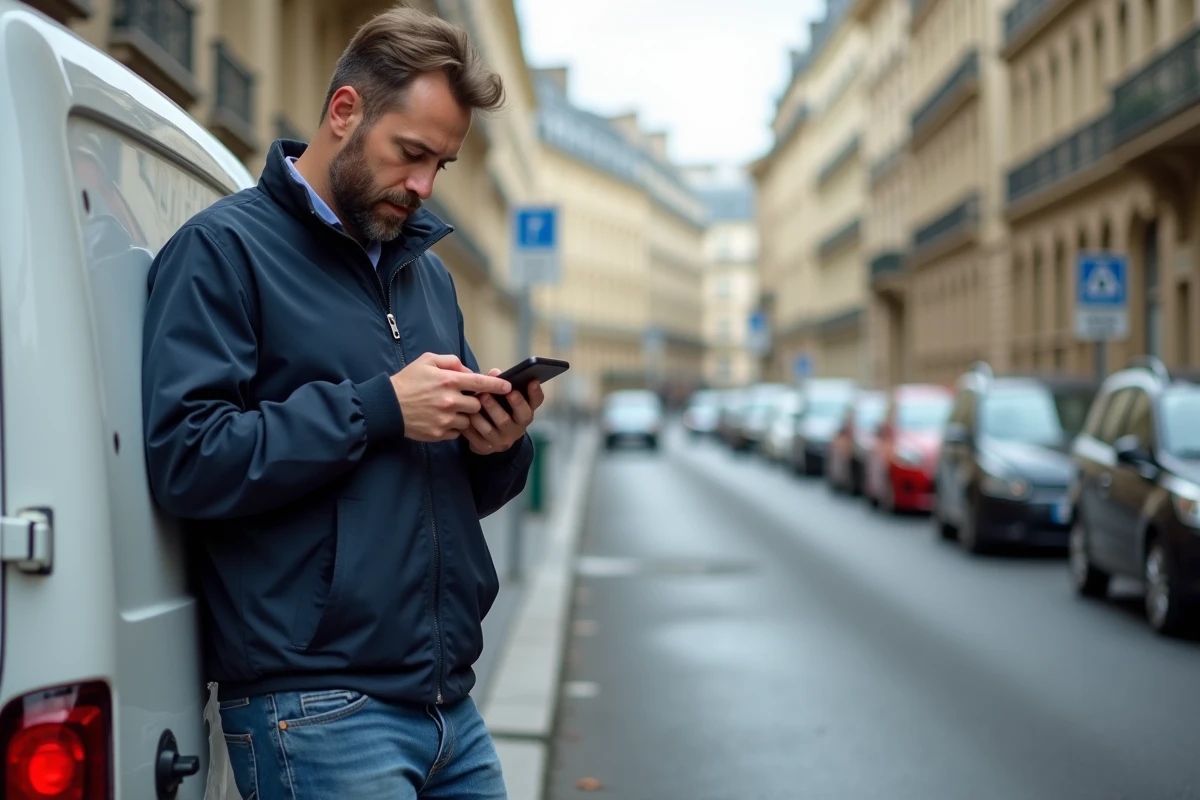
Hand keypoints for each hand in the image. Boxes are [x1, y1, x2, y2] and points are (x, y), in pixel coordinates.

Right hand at [390, 354, 511, 441]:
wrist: (387, 406)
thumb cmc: (408, 381)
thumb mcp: (426, 361)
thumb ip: (450, 362)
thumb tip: (468, 370)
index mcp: (448, 380)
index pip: (480, 382)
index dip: (497, 384)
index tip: (508, 386)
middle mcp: (449, 400)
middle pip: (478, 404)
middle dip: (474, 401)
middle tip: (464, 399)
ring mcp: (445, 419)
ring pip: (468, 420)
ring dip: (464, 415)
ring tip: (449, 410)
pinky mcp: (439, 433)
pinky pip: (457, 432)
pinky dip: (453, 427)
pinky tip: (441, 419)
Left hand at [462, 369, 544, 454]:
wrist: (490, 438)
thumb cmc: (497, 410)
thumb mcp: (502, 398)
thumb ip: (499, 384)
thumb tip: (494, 372)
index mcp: (524, 412)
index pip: (536, 402)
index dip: (535, 392)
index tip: (532, 381)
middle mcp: (518, 428)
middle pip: (516, 417)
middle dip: (507, 404)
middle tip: (490, 392)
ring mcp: (503, 440)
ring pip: (492, 429)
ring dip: (483, 414)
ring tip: (477, 400)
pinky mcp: (487, 447)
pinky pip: (477, 437)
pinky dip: (470, 426)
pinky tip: (465, 415)